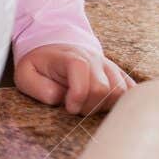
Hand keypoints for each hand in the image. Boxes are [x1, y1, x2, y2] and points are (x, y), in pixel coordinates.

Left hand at [14, 43, 133, 114]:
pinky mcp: (120, 76)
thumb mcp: (26, 74)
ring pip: (120, 92)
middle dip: (89, 106)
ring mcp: (110, 67)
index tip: (68, 107)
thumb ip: (38, 87)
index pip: (81, 69)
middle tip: (75, 108)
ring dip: (104, 106)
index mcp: (70, 56)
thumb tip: (60, 98)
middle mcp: (95, 59)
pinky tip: (104, 106)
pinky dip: (121, 103)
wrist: (56, 50)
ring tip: (87, 106)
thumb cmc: (41, 66)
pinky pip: (132, 91)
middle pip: (104, 88)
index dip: (77, 94)